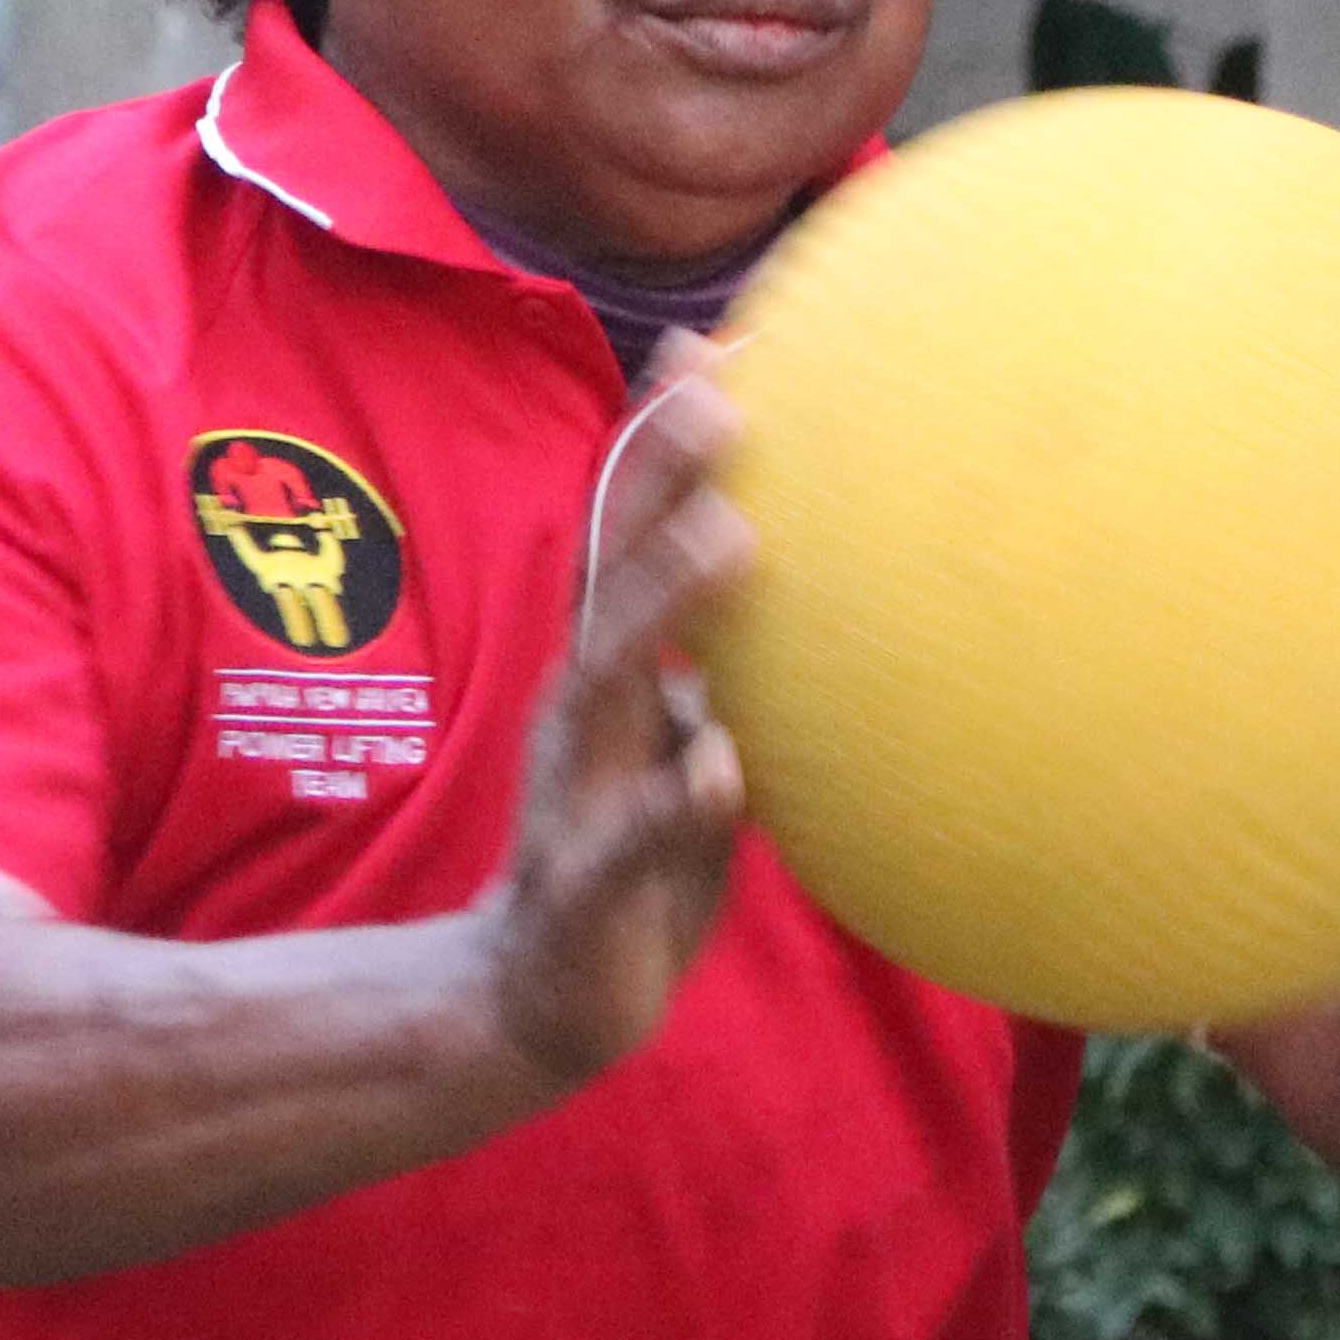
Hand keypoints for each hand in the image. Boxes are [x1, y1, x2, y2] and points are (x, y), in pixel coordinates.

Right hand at [480, 333, 751, 1085]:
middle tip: (722, 393)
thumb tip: (796, 568)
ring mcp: (575, 791)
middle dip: (655, 476)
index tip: (715, 340)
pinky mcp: (587, 886)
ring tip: (735, 540)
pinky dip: (676, 802)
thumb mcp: (685, 735)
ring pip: (610, 680)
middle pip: (609, 568)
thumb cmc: (637, 853)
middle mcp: (580, 709)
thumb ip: (726, 660)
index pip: (624, 531)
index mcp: (607, 671)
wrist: (543, 998)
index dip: (657, 438)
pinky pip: (632, 839)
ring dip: (667, 603)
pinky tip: (724, 769)